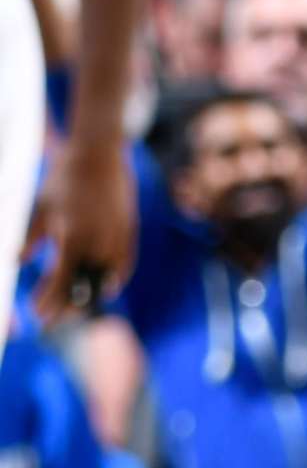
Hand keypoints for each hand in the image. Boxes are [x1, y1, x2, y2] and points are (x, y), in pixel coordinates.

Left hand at [35, 133, 136, 321]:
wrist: (99, 150)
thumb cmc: (64, 177)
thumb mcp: (41, 208)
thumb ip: (30, 239)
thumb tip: (17, 262)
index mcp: (73, 238)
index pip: (60, 285)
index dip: (48, 303)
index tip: (38, 313)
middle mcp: (97, 242)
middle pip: (84, 290)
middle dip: (66, 308)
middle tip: (52, 317)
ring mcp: (117, 237)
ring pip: (105, 282)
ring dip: (89, 296)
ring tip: (75, 303)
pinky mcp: (129, 229)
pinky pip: (124, 265)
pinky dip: (114, 280)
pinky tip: (107, 288)